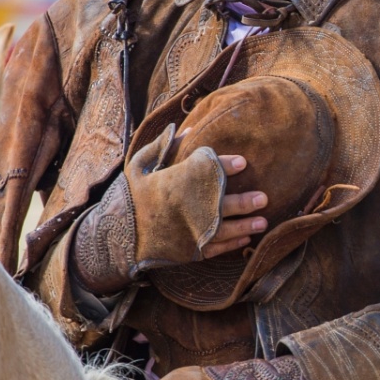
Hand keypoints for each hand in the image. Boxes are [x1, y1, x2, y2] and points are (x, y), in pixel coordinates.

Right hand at [72, 131, 271, 291]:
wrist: (116, 238)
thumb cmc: (129, 197)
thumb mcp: (138, 167)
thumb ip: (162, 146)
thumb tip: (188, 128)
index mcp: (172, 185)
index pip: (205, 172)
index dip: (225, 166)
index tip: (243, 162)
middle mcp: (183, 210)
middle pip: (220, 204)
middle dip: (244, 201)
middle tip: (263, 197)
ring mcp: (186, 233)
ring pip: (223, 230)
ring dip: (245, 225)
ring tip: (263, 220)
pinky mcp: (187, 251)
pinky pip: (215, 248)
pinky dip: (233, 243)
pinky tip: (247, 237)